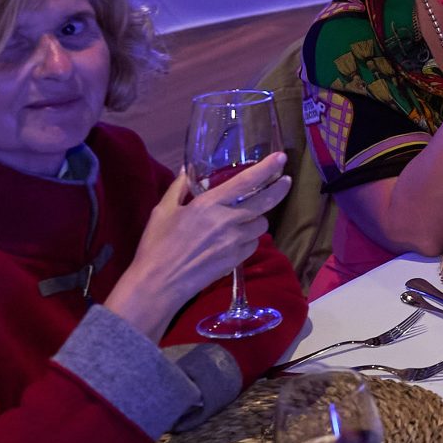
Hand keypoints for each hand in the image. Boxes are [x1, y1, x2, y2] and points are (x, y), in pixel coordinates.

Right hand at [106, 153, 287, 336]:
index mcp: (209, 204)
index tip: (281, 158)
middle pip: (265, 202)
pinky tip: (238, 237)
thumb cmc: (157, 245)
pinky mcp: (236, 261)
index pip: (246, 181)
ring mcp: (235, 243)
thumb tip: (186, 170)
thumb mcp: (162, 211)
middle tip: (285, 181)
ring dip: (258, 217)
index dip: (267, 168)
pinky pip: (253, 244)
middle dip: (279, 189)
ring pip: (261, 225)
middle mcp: (228, 221)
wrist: (158, 284)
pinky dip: (250, 238)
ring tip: (247, 216)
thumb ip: (178, 188)